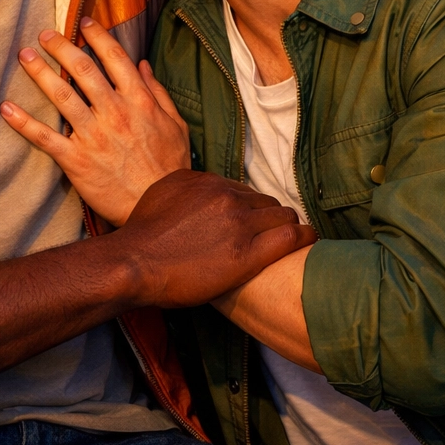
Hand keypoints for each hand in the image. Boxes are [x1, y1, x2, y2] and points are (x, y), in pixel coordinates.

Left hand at [1, 16, 190, 225]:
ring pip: (61, 95)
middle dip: (61, 47)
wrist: (161, 209)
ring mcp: (94, 135)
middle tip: (44, 34)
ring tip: (24, 55)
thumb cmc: (171, 168)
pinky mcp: (76, 160)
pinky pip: (45, 137)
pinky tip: (6, 107)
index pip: (115, 58)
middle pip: (83, 70)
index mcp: (139, 101)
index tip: (83, 23)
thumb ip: (159, 92)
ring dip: (40, 72)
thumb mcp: (177, 125)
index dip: (97, 36)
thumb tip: (143, 64)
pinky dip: (23, 122)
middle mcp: (115, 112)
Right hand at [115, 169, 318, 307]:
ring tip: (293, 238)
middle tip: (270, 232)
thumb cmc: (143, 233)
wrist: (135, 262)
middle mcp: (227, 197)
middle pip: (266, 201)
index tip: (252, 220)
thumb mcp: (164, 192)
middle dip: (270, 215)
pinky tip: (309, 240)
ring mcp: (239, 224)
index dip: (250, 206)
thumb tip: (205, 190)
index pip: (244, 190)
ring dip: (287, 225)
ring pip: (282, 215)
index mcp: (209, 182)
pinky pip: (289, 238)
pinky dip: (303, 237)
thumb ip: (191, 187)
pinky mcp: (247, 255)